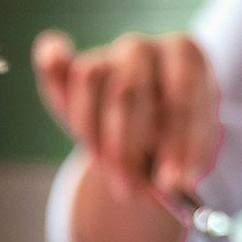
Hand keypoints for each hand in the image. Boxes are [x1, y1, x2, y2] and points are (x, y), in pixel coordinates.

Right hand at [33, 30, 219, 196]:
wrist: (151, 133)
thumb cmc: (175, 139)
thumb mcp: (189, 152)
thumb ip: (182, 164)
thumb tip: (171, 186)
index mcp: (186, 56)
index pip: (182, 93)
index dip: (179, 141)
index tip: (175, 183)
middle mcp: (144, 50)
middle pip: (127, 90)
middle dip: (127, 150)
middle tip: (133, 192)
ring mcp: (106, 56)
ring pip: (89, 82)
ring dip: (93, 136)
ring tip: (111, 173)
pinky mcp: (72, 72)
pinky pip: (59, 71)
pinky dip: (53, 69)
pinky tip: (55, 58)